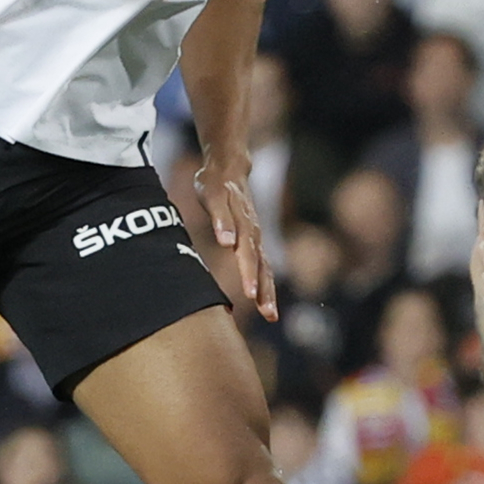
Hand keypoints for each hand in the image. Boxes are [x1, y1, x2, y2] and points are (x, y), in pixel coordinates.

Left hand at [194, 156, 276, 319]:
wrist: (228, 168)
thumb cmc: (214, 183)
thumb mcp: (212, 194)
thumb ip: (220, 218)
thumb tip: (227, 242)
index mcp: (243, 223)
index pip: (247, 252)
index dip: (249, 273)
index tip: (250, 293)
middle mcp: (254, 233)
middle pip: (261, 264)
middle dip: (263, 288)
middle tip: (266, 312)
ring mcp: (256, 237)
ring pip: (265, 268)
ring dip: (268, 291)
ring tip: (271, 315)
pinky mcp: (254, 241)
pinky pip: (264, 266)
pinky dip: (266, 285)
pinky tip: (266, 304)